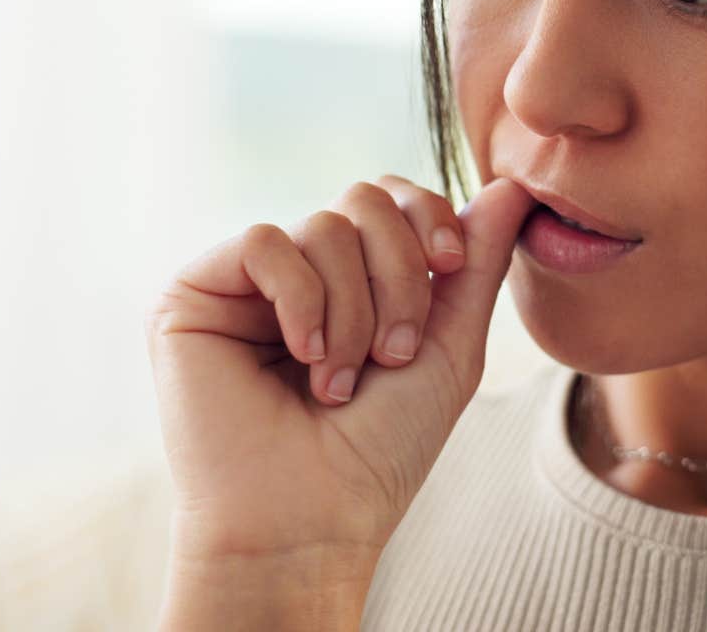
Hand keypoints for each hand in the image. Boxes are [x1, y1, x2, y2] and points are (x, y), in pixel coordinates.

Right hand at [144, 174, 536, 563]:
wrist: (312, 519)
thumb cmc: (380, 451)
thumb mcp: (448, 348)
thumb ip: (476, 265)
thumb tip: (512, 188)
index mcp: (353, 280)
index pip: (394, 197)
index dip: (428, 217)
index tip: (450, 267)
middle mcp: (298, 272)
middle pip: (363, 199)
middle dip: (397, 273)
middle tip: (393, 352)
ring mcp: (244, 283)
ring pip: (322, 224)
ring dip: (353, 310)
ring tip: (341, 381)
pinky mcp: (194, 294)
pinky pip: (266, 242)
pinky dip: (301, 299)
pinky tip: (303, 357)